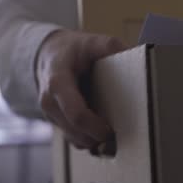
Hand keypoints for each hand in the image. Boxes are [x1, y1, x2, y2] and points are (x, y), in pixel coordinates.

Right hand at [36, 30, 125, 148]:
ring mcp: (51, 114)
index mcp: (57, 82)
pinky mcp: (56, 122)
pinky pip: (74, 139)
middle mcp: (49, 102)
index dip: (95, 127)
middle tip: (120, 135)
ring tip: (114, 133)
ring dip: (95, 141)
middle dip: (98, 137)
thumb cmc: (73, 49)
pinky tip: (103, 130)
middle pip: (76, 132)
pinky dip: (89, 139)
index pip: (75, 113)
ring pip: (75, 140)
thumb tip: (132, 55)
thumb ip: (110, 46)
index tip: (112, 129)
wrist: (49, 55)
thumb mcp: (91, 41)